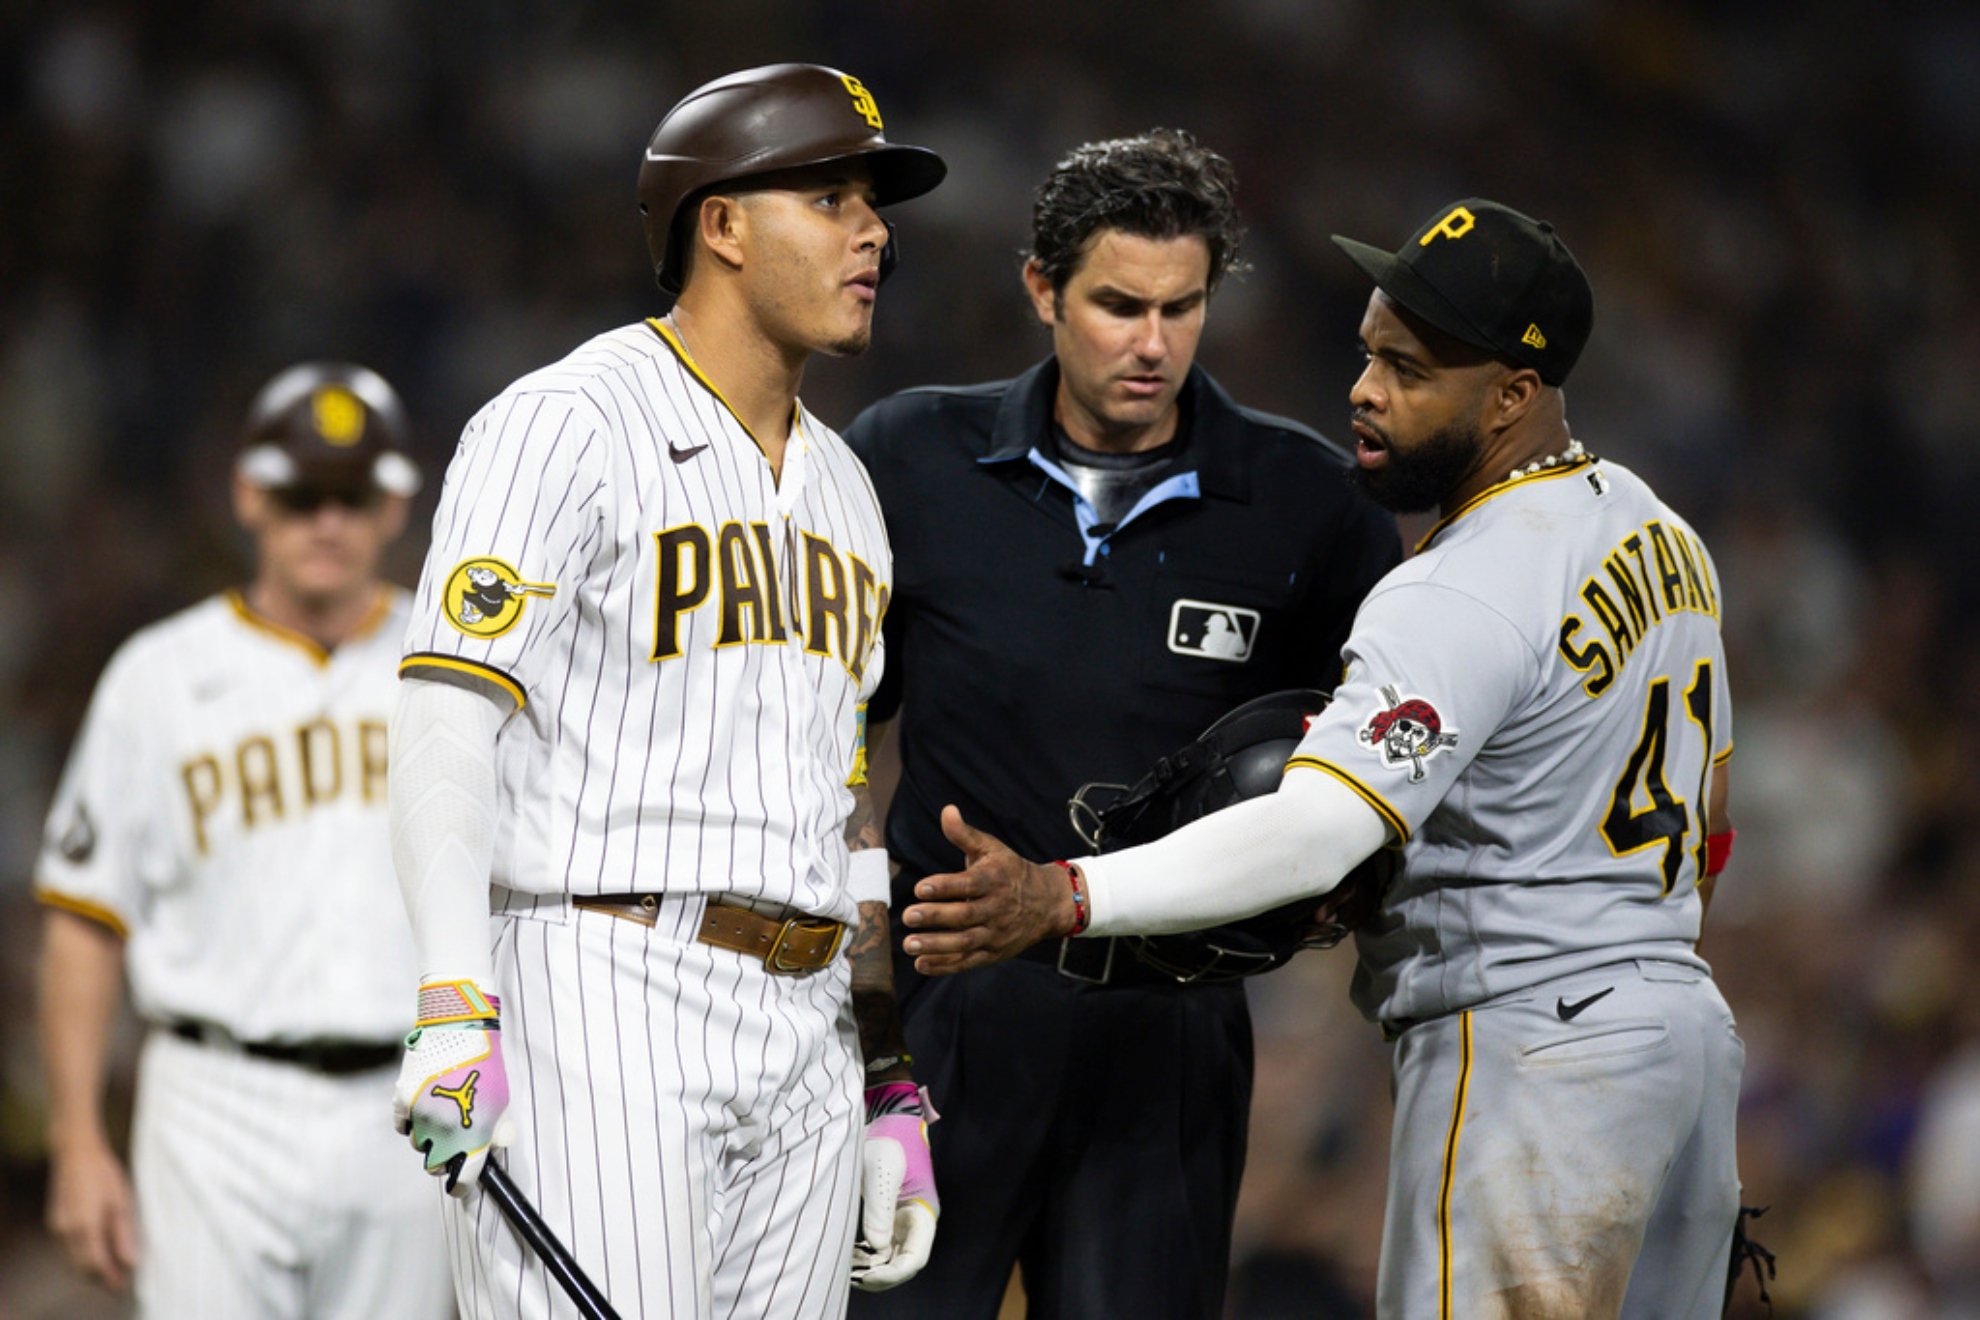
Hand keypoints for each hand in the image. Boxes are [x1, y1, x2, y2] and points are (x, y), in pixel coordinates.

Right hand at [46, 1131, 137, 1290]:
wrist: (75, 1153)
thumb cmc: (103, 1173)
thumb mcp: (120, 1203)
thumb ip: (123, 1235)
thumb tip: (130, 1261)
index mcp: (85, 1226)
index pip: (96, 1263)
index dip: (109, 1277)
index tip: (122, 1285)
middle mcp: (66, 1231)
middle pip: (81, 1266)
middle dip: (99, 1276)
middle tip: (119, 1280)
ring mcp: (56, 1227)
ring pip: (72, 1259)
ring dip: (89, 1267)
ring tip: (111, 1268)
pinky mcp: (54, 1223)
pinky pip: (66, 1248)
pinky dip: (81, 1255)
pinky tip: (97, 1251)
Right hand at [392, 980, 515, 1196]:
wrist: (458, 1029)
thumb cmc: (485, 1063)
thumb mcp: (501, 1097)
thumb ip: (501, 1128)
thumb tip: (499, 1146)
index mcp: (473, 1133)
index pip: (465, 1177)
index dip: (463, 1186)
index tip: (461, 1187)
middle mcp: (444, 1131)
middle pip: (435, 1166)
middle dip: (444, 1161)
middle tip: (452, 1149)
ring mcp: (420, 1116)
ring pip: (419, 1144)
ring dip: (428, 1140)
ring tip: (441, 1121)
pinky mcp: (403, 1100)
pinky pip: (403, 1126)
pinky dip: (412, 1122)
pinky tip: (424, 1111)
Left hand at [851, 1083, 938, 1290]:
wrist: (885, 1121)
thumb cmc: (888, 1141)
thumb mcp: (880, 1172)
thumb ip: (879, 1208)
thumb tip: (876, 1247)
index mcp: (922, 1213)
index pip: (914, 1258)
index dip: (892, 1273)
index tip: (866, 1275)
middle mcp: (915, 1223)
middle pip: (901, 1265)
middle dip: (878, 1276)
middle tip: (849, 1275)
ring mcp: (901, 1223)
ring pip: (889, 1260)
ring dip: (869, 1269)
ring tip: (845, 1266)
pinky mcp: (887, 1219)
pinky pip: (879, 1249)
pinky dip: (864, 1258)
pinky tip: (847, 1256)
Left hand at [900, 806, 1075, 975]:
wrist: (1048, 903)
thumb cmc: (1010, 872)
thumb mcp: (992, 849)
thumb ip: (964, 834)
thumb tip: (946, 811)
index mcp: (994, 880)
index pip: (967, 885)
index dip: (944, 887)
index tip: (920, 888)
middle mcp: (996, 908)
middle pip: (964, 915)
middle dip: (935, 917)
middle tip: (908, 916)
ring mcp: (995, 934)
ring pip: (965, 942)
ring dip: (936, 945)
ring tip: (909, 944)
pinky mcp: (993, 953)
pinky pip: (968, 962)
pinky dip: (944, 965)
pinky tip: (921, 964)